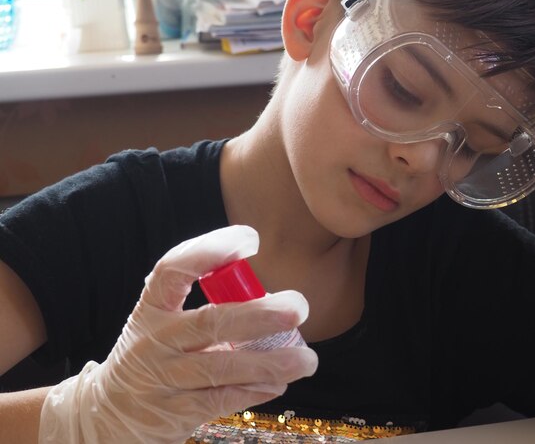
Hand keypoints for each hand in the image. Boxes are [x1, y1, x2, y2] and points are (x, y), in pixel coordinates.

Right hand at [39, 225, 317, 442]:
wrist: (108, 414)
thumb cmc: (152, 355)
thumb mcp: (162, 323)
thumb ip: (207, 308)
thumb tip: (271, 300)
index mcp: (151, 307)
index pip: (174, 269)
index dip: (211, 249)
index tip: (250, 239)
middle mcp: (154, 340)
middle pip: (210, 322)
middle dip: (260, 314)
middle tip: (299, 306)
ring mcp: (163, 379)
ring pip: (223, 368)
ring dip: (271, 362)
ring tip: (308, 359)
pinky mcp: (175, 413)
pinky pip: (223, 399)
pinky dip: (256, 390)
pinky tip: (280, 383)